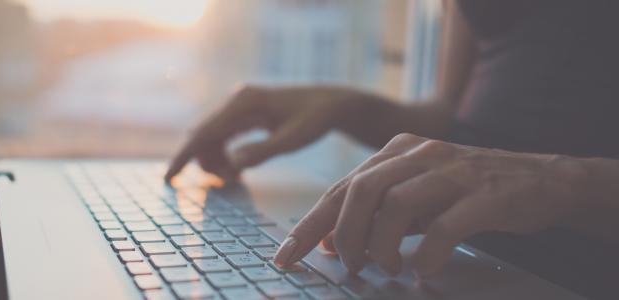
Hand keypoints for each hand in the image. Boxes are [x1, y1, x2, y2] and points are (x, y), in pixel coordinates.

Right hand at [164, 84, 391, 180]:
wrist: (331, 104)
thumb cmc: (315, 120)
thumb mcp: (293, 140)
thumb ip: (262, 151)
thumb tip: (233, 163)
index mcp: (244, 103)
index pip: (204, 133)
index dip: (184, 157)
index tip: (168, 179)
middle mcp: (236, 101)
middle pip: (203, 136)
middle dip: (206, 163)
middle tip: (231, 183)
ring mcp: (238, 106)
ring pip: (210, 138)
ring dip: (215, 161)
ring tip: (237, 178)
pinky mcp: (243, 113)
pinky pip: (222, 136)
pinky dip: (223, 154)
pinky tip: (237, 169)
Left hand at [274, 133, 588, 276]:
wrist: (543, 179)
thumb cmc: (470, 191)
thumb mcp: (416, 195)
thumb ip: (374, 214)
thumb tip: (329, 241)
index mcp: (396, 151)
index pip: (341, 188)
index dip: (310, 224)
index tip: (286, 255)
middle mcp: (420, 155)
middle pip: (361, 190)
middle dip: (343, 234)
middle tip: (348, 265)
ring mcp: (453, 172)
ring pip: (397, 204)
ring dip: (381, 243)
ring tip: (387, 268)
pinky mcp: (486, 194)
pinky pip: (446, 224)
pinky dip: (428, 252)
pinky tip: (424, 270)